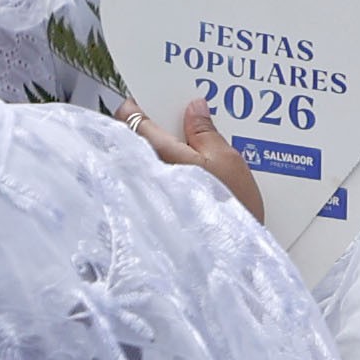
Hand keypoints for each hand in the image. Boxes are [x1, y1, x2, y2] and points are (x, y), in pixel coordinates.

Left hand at [132, 93, 265, 219]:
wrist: (229, 261)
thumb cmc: (228, 211)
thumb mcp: (226, 161)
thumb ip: (205, 131)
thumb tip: (194, 107)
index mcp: (158, 152)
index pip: (130, 116)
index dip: (141, 103)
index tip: (157, 98)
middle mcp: (144, 172)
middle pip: (133, 138)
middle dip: (152, 126)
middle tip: (179, 121)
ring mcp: (148, 195)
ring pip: (144, 161)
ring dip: (161, 151)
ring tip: (191, 148)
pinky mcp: (156, 213)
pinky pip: (153, 182)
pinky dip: (166, 173)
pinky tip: (190, 177)